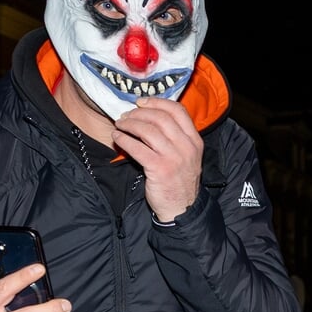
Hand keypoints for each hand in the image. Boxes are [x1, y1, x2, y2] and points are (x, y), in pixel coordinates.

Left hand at [116, 98, 202, 222]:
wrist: (182, 209)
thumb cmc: (179, 181)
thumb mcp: (186, 156)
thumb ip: (175, 138)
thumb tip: (148, 118)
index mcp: (194, 140)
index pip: (178, 111)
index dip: (157, 102)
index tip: (141, 102)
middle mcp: (187, 147)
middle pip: (160, 118)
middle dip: (139, 113)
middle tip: (126, 115)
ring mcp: (174, 158)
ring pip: (148, 131)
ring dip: (129, 125)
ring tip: (120, 125)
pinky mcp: (160, 169)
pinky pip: (137, 148)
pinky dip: (124, 140)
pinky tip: (117, 138)